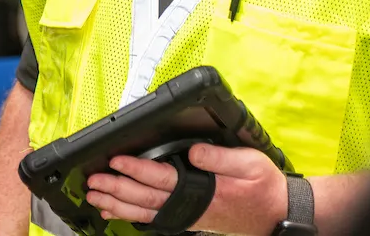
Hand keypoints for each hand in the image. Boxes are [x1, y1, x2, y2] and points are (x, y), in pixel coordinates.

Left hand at [86, 144, 287, 235]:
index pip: (162, 178)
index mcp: (203, 191)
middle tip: (93, 182)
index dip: (136, 169)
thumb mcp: (248, 164)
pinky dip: (130, 214)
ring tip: (95, 198)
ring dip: (117, 204)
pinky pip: (151, 219)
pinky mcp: (186, 219)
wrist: (277, 214)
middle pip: (145, 198)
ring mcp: (186, 216)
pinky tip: (114, 211)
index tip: (117, 161)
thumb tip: (191, 150)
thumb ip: (218, 157)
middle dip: (116, 189)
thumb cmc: (263, 187)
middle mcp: (190, 207)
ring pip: (144, 212)